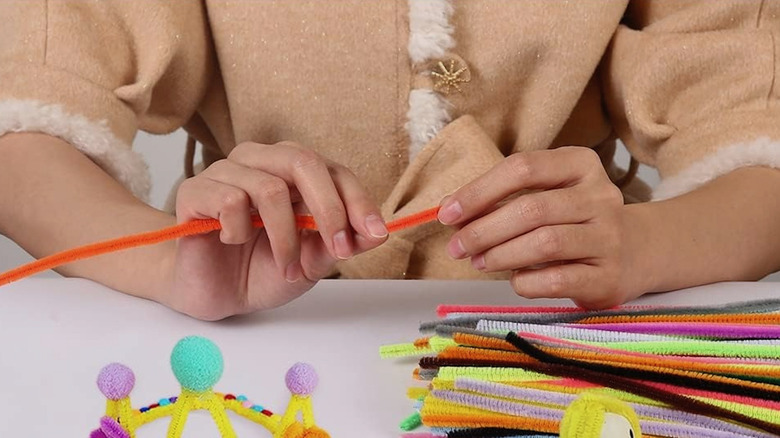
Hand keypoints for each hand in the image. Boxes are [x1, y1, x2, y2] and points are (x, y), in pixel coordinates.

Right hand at [166, 141, 387, 319]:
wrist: (217, 295)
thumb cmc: (264, 270)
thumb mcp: (314, 261)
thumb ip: (342, 243)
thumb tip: (378, 231)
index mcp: (292, 171)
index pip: (333, 170)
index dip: (357, 200)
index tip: (374, 233)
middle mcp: (261, 162)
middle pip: (303, 162)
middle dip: (329, 210)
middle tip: (339, 250)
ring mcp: (226, 172)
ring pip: (270, 189)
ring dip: (286, 239)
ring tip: (287, 268)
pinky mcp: (195, 191)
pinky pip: (229, 201)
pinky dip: (240, 231)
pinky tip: (234, 242)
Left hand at [438, 147, 633, 308]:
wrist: (636, 253)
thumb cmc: (574, 220)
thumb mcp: (547, 195)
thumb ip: (503, 198)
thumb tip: (450, 212)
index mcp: (581, 165)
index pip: (523, 168)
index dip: (479, 191)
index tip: (447, 213)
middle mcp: (601, 196)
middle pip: (531, 208)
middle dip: (484, 229)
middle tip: (457, 247)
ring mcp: (609, 237)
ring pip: (544, 242)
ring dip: (500, 254)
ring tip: (479, 262)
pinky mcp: (608, 276)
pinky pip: (556, 279)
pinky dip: (525, 282)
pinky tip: (514, 280)